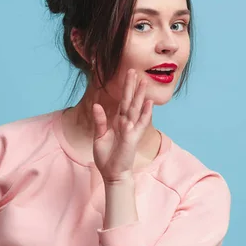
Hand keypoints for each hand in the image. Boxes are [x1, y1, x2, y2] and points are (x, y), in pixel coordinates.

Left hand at [92, 69, 152, 183]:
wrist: (112, 174)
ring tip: (143, 82)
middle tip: (134, 71)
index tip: (128, 75)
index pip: (123, 103)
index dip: (125, 89)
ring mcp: (131, 130)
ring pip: (136, 109)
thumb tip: (96, 105)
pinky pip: (139, 123)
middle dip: (132, 87)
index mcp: (118, 123)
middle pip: (130, 102)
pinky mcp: (133, 138)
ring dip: (140, 96)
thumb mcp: (99, 137)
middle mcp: (126, 124)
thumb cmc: (107, 158)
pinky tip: (149, 103)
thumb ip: (100, 121)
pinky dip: (144, 113)